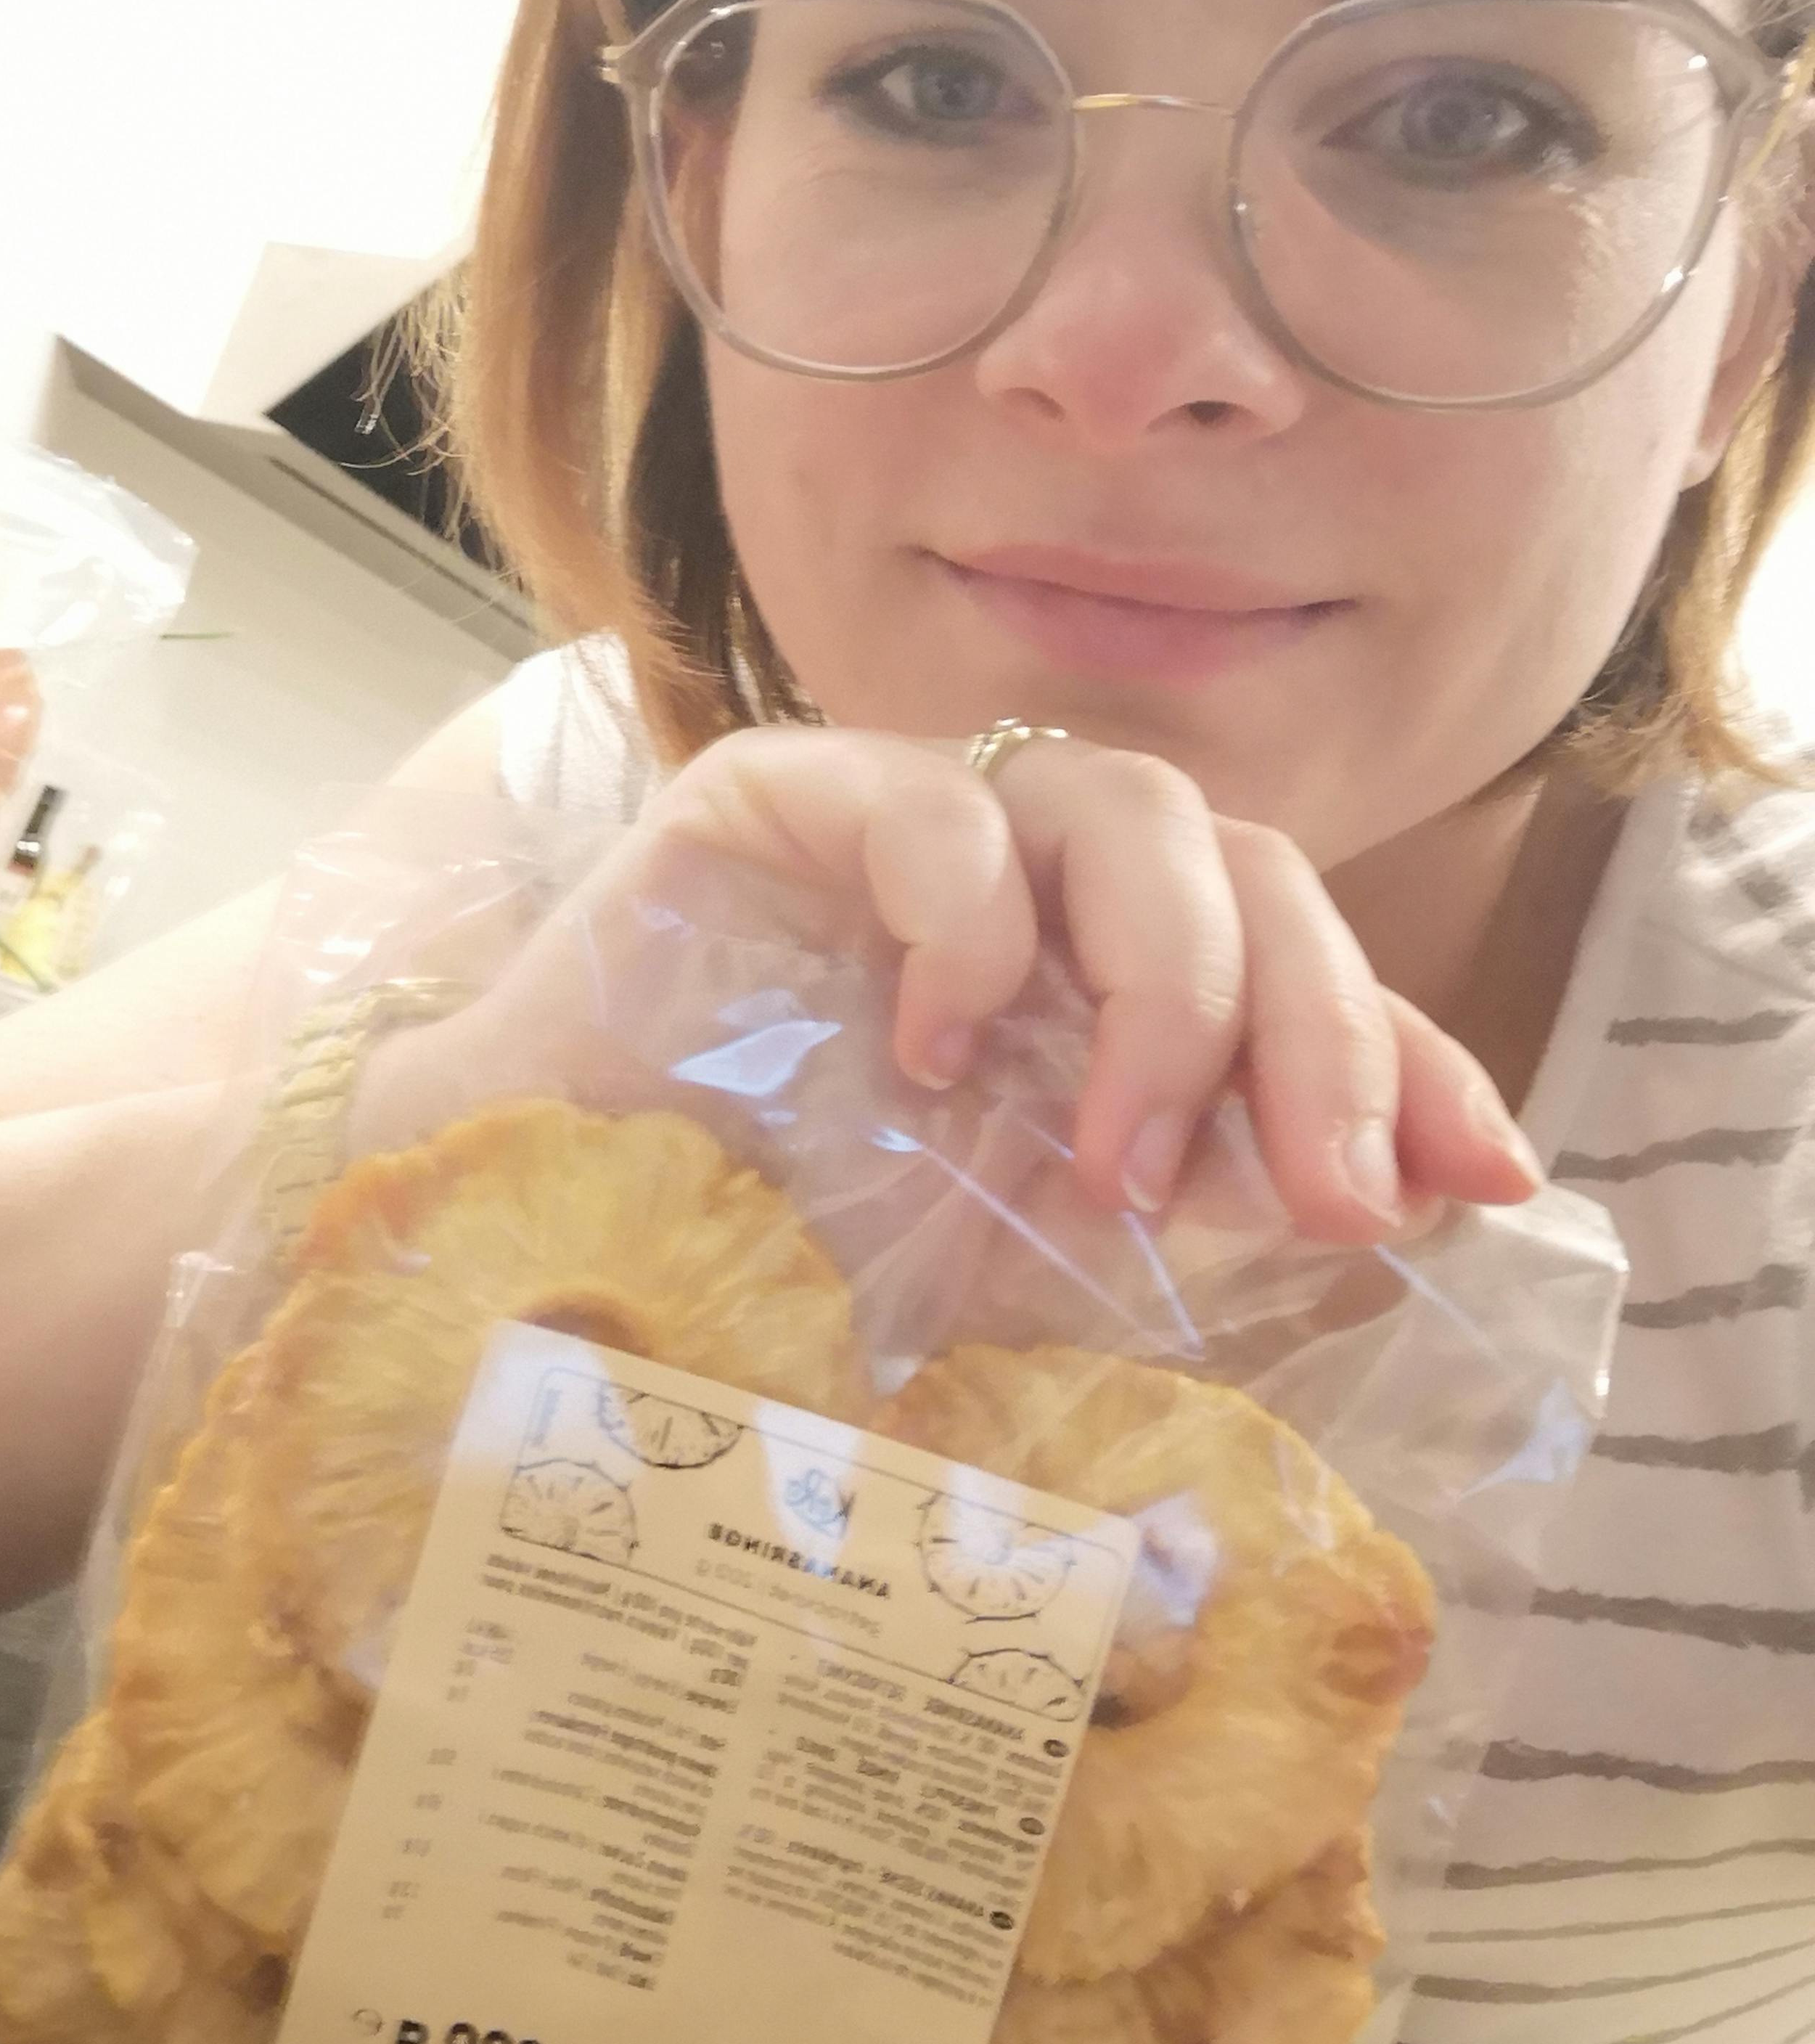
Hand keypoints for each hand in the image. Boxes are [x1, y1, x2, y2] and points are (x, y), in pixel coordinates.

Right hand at [615, 725, 1539, 1243]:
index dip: (1405, 1049)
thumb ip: (1200, 1196)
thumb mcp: (1041, 1250)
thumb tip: (1408, 1193)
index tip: (1482, 1171)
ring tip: (1107, 1158)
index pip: (1303, 962)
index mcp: (1105, 974)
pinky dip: (971, 924)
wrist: (560, 1233)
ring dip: (1167, 985)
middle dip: (1315, 1034)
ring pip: (1124, 802)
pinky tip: (934, 1054)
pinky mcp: (787, 793)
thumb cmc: (788, 1242)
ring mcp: (919, 824)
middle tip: (1316, 1197)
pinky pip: (935, 800)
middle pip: (1250, 866)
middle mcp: (1039, 882)